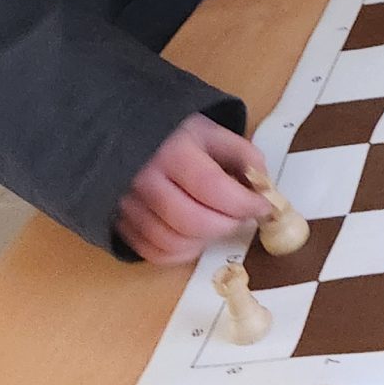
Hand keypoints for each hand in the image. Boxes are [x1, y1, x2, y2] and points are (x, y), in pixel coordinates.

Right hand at [117, 114, 272, 263]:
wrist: (119, 134)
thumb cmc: (169, 135)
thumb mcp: (209, 131)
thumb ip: (241, 154)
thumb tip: (263, 185)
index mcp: (171, 152)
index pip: (212, 186)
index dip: (243, 203)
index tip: (263, 206)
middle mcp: (145, 180)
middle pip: (193, 221)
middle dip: (228, 225)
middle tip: (242, 216)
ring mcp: (129, 206)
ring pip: (174, 243)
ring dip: (206, 240)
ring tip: (218, 223)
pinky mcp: (121, 224)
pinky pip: (154, 253)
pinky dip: (180, 253)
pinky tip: (194, 237)